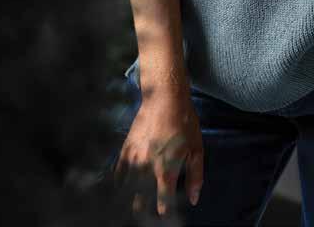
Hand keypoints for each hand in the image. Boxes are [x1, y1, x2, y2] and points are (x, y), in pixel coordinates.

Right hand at [114, 88, 203, 217]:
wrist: (164, 98)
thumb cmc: (185, 123)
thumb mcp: (197, 149)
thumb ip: (195, 176)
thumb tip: (194, 199)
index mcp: (166, 169)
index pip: (163, 201)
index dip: (164, 211)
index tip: (164, 214)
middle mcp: (147, 168)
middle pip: (141, 200)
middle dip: (144, 210)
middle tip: (146, 214)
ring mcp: (134, 159)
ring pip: (127, 189)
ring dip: (130, 199)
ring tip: (133, 205)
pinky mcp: (125, 149)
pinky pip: (117, 173)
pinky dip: (118, 184)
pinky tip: (120, 190)